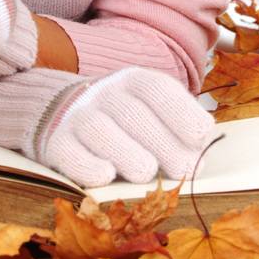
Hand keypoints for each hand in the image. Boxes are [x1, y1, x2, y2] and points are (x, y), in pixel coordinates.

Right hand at [0, 65, 218, 187]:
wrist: (60, 115)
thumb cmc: (124, 122)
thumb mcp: (152, 113)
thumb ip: (179, 130)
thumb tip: (201, 155)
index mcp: (134, 82)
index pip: (158, 90)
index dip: (182, 112)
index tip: (202, 136)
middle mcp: (105, 94)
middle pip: (135, 115)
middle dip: (163, 143)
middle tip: (182, 169)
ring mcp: (78, 117)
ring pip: (103, 132)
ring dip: (129, 155)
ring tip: (146, 172)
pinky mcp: (56, 144)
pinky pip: (72, 155)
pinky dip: (89, 168)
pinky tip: (107, 175)